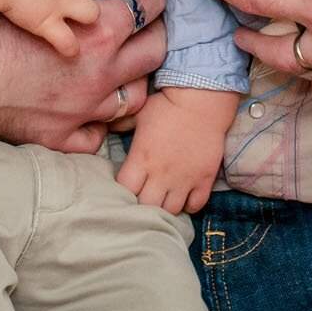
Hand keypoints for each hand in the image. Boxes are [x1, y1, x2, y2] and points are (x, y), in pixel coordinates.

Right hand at [0, 0, 169, 153]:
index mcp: (100, 30)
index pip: (149, 6)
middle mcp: (101, 73)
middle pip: (154, 52)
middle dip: (156, 33)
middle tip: (148, 23)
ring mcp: (83, 110)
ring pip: (134, 99)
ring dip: (133, 80)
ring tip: (126, 66)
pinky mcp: (60, 136)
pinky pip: (98, 135)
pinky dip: (100, 122)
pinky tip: (94, 108)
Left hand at [116, 86, 240, 213]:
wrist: (202, 100)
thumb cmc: (168, 104)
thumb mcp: (140, 112)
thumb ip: (122, 124)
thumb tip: (107, 128)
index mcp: (142, 158)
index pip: (125, 189)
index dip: (123, 190)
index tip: (128, 184)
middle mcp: (161, 174)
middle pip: (146, 206)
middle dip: (142, 203)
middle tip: (145, 195)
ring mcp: (184, 179)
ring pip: (170, 211)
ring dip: (165, 206)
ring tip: (164, 198)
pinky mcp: (204, 179)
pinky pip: (195, 206)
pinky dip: (189, 205)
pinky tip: (184, 196)